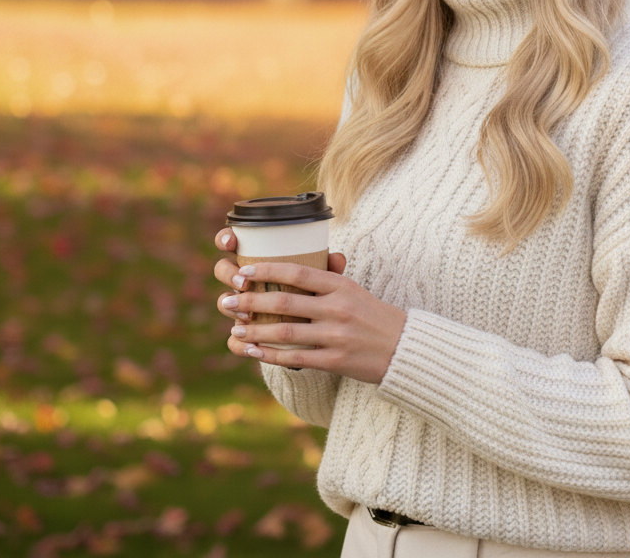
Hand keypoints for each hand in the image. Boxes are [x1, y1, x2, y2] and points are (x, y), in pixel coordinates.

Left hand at [213, 228, 406, 383]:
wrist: (403, 346)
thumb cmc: (373, 315)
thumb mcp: (353, 289)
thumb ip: (325, 279)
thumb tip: (291, 269)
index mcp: (340, 285)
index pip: (297, 271)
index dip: (267, 271)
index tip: (243, 272)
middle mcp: (337, 308)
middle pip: (284, 302)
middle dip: (250, 301)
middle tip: (227, 301)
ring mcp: (336, 335)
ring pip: (285, 332)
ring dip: (255, 331)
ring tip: (235, 330)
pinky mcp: (336, 360)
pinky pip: (296, 358)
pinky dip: (271, 356)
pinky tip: (253, 352)